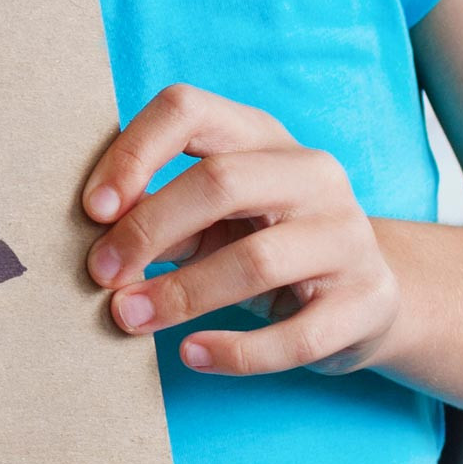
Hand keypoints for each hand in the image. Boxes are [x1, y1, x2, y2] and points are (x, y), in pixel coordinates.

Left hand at [83, 84, 400, 375]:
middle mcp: (312, 173)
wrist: (360, 298)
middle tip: (101, 273)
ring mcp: (348, 235)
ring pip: (256, 260)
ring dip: (181, 294)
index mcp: (259, 135)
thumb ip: (157, 219)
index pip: (187, 109)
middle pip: (220, 182)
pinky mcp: (369, 301)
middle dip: (148, 229)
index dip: (133, 154)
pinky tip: (192, 355)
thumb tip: (101, 247)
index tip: (93, 210)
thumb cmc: (257, 244)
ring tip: (130, 317)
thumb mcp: (207, 219)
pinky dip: (237, 351)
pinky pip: (299, 334)